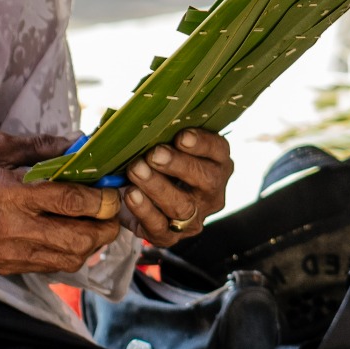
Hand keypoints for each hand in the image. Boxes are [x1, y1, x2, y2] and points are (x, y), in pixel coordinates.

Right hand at [0, 133, 125, 275]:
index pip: (70, 202)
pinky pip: (51, 266)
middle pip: (79, 241)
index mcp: (11, 194)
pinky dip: (69, 252)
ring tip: (95, 223)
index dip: (102, 200)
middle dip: (105, 228)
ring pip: (70, 260)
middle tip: (112, 211)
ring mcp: (9, 253)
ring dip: (91, 244)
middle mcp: (13, 230)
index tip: (114, 191)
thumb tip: (79, 143)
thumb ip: (44, 147)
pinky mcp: (5, 266)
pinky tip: (70, 233)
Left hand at [117, 128, 234, 247]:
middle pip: (206, 179)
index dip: (202, 144)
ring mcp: (195, 216)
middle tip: (155, 154)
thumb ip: (162, 130)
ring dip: (158, 187)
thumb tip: (139, 112)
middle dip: (179, 165)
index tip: (182, 136)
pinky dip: (144, 210)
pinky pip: (160, 227)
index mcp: (217, 162)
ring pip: (182, 206)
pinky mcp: (172, 236)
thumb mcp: (166, 143)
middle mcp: (212, 191)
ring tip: (136, 170)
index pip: (218, 151)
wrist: (142, 200)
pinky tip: (130, 194)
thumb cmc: (157, 162)